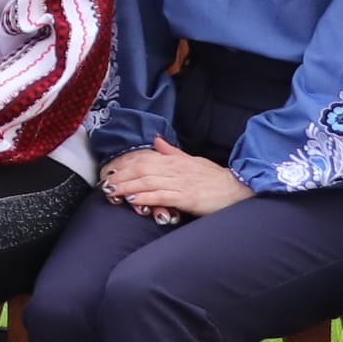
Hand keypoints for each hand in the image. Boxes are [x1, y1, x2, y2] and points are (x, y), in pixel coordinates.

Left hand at [100, 144, 250, 222]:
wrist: (238, 188)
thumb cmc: (215, 178)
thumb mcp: (193, 160)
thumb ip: (172, 152)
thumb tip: (156, 140)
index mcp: (175, 160)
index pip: (144, 159)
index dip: (124, 165)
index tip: (109, 171)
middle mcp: (176, 169)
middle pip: (142, 170)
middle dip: (121, 177)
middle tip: (104, 184)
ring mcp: (181, 183)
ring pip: (148, 182)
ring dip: (128, 187)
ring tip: (112, 192)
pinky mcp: (187, 197)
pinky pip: (163, 196)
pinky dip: (146, 197)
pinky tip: (134, 200)